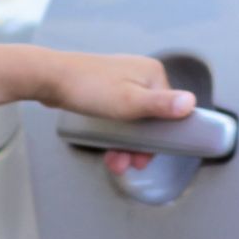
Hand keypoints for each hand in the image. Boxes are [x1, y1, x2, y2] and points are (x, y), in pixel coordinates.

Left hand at [39, 51, 195, 175]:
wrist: (48, 78)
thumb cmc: (88, 89)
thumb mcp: (128, 103)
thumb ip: (160, 105)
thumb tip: (190, 103)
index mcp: (152, 74)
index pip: (170, 112)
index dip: (161, 138)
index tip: (147, 157)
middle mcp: (140, 74)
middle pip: (151, 118)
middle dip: (139, 145)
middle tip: (127, 164)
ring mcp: (122, 80)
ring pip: (133, 119)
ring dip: (126, 143)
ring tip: (114, 161)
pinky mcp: (106, 88)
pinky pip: (118, 115)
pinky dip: (115, 132)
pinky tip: (107, 147)